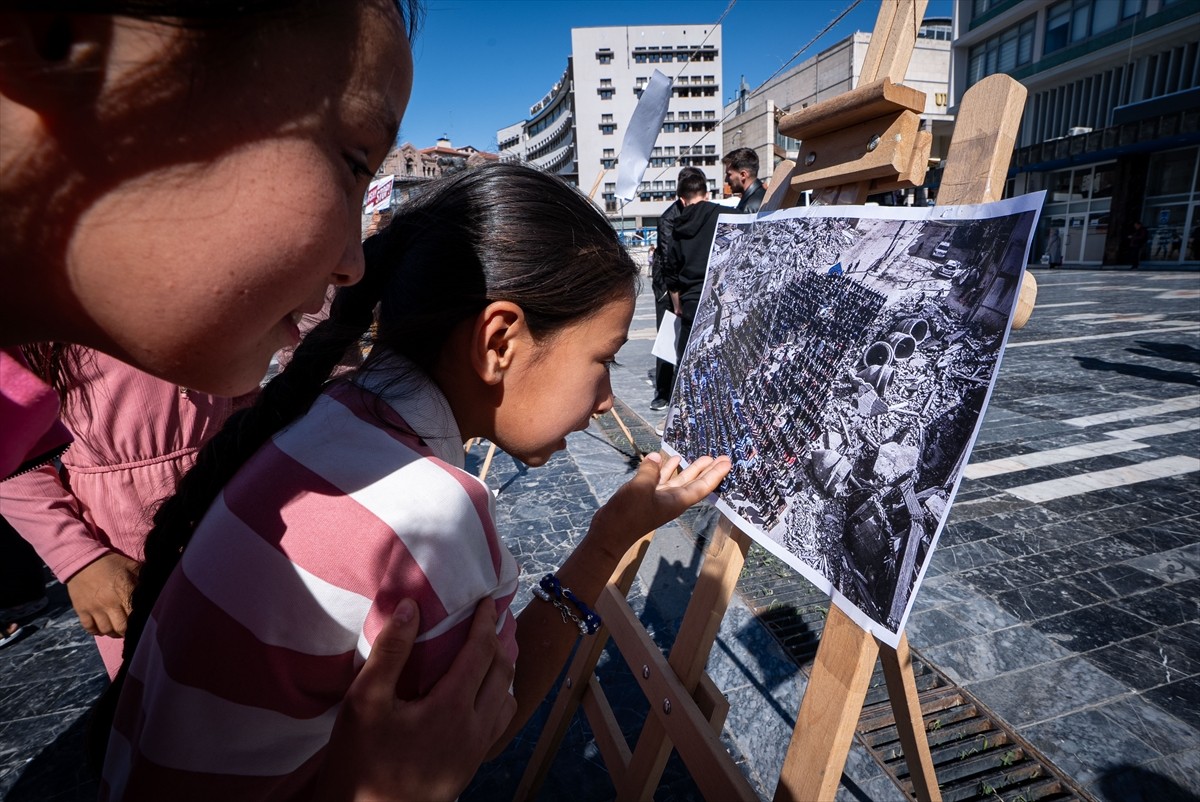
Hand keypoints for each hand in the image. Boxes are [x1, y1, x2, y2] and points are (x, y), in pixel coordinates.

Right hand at [65, 552, 139, 636]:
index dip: (140, 622)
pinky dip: (96, 631)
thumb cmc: (111, 563)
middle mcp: (110, 602)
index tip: (142, 623)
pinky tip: (101, 628)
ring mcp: (95, 608)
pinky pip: (89, 628)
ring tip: (116, 630)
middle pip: (121, 627)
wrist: (82, 559)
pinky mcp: (81, 610)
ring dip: (112, 632)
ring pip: (106, 630)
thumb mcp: (131, 566)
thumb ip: (143, 580)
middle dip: (127, 631)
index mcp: (125, 591)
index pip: (136, 615)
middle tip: (129, 630)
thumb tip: (156, 589)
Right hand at [316, 600, 516, 801]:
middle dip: (501, 641)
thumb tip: (411, 607)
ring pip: (507, 698)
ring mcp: (476, 750)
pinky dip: (500, 697)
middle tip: (495, 618)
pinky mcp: (471, 765)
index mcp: (452, 707)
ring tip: (494, 649)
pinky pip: (498, 722)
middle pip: (502, 672)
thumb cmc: (360, 760)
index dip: (484, 622)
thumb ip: (391, 652)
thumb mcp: (365, 702)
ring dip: (504, 669)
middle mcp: (475, 728)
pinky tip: (484, 692)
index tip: (486, 600)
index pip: (481, 652)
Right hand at [591, 453, 731, 556]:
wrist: (609, 533)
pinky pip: (661, 480)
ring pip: (679, 480)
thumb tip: (656, 457)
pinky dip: (667, 469)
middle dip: (707, 470)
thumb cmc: (628, 514)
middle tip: (721, 457)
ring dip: (690, 469)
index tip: (728, 463)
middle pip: (694, 483)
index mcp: (676, 501)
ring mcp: (659, 498)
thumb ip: (650, 471)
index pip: (702, 487)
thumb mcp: (640, 489)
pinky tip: (671, 459)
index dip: (715, 474)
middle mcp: (672, 500)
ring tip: (702, 456)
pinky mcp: (646, 496)